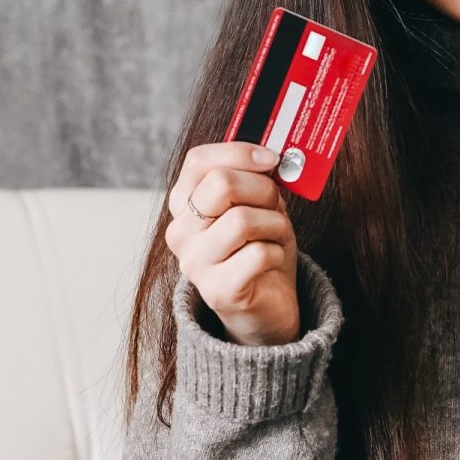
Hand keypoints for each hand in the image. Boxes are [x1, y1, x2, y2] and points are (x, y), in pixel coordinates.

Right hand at [164, 141, 300, 346]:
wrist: (265, 308)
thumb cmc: (259, 249)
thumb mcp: (256, 206)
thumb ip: (255, 179)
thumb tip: (271, 155)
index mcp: (184, 205)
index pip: (198, 161)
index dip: (239, 152)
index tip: (271, 159)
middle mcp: (180, 233)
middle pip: (220, 184)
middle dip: (263, 189)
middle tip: (276, 205)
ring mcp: (195, 263)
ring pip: (242, 219)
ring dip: (275, 224)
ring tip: (276, 237)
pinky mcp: (218, 290)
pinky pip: (258, 254)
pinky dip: (278, 253)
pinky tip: (273, 262)